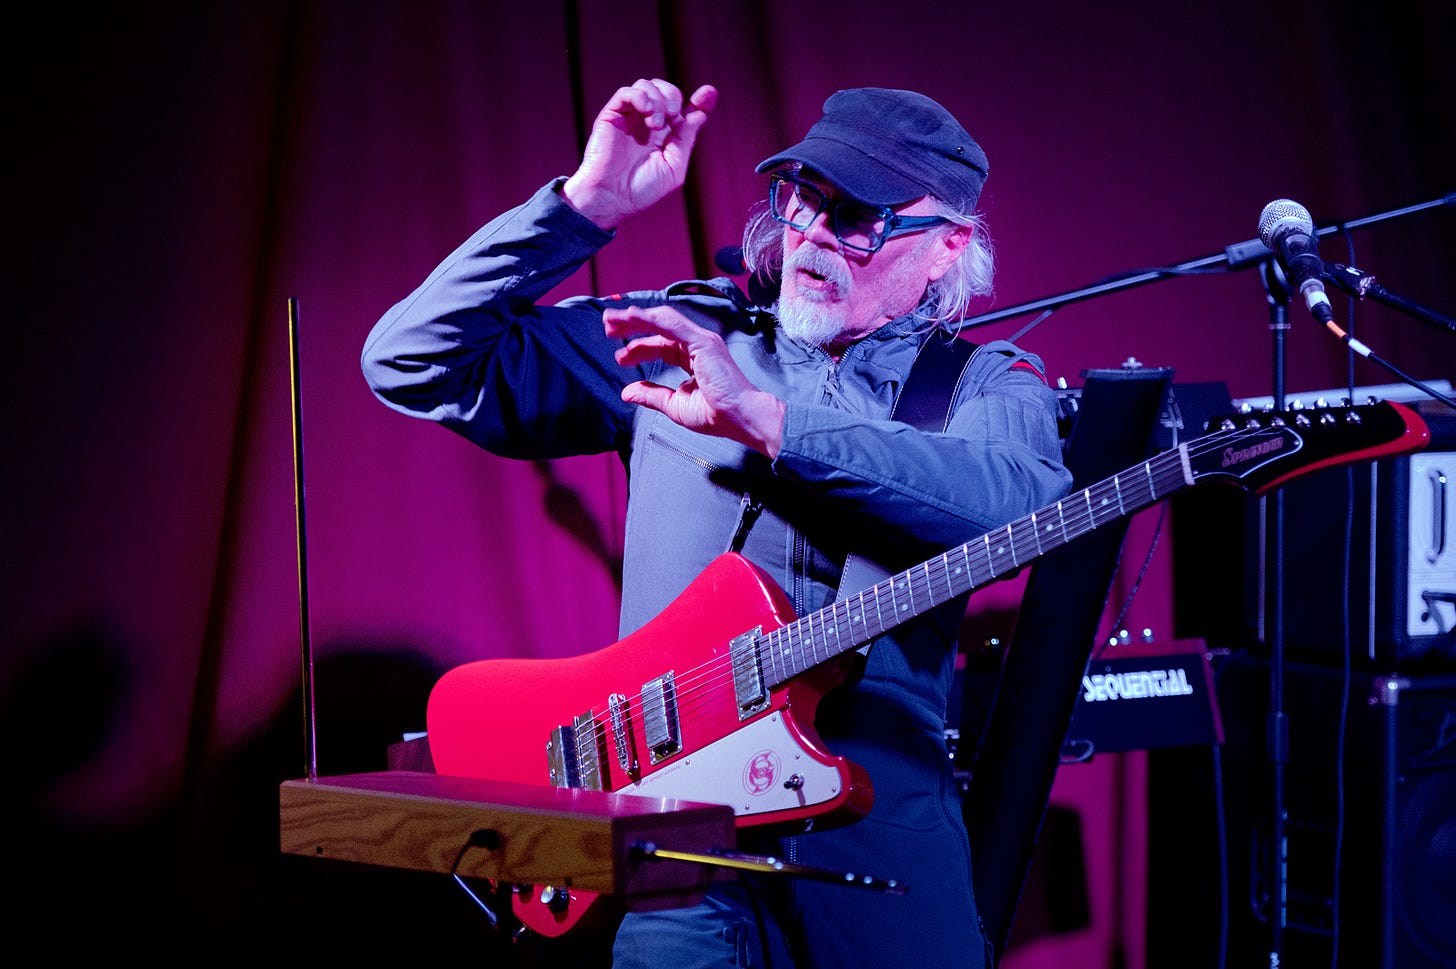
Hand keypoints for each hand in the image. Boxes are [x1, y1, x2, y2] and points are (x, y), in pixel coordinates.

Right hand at [562, 79, 717, 229]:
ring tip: (656, 124)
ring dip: (658, 100)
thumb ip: (686, 139)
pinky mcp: (612, 116)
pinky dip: (640, 96)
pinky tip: (647, 113)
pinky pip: (626, 92)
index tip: (709, 93)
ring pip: (646, 86)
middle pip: (665, 90)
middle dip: (673, 97)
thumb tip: (701, 113)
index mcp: (664, 136)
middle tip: (672, 117)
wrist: (612, 198)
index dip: (700, 100)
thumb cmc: (642, 190)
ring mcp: (629, 118)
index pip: (683, 109)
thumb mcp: (674, 167)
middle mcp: (647, 123)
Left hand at [605, 305, 784, 457]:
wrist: (741, 418)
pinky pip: (671, 324)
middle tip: (607, 326)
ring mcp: (701, 340)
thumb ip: (652, 396)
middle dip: (632, 324)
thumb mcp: (675, 406)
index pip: (661, 345)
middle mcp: (697, 344)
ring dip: (635, 317)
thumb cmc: (716, 415)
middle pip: (659, 326)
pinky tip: (631, 317)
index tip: (620, 357)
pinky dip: (650, 318)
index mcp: (693, 357)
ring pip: (662, 319)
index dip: (638, 347)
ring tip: (611, 319)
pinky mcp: (702, 342)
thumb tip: (627, 393)